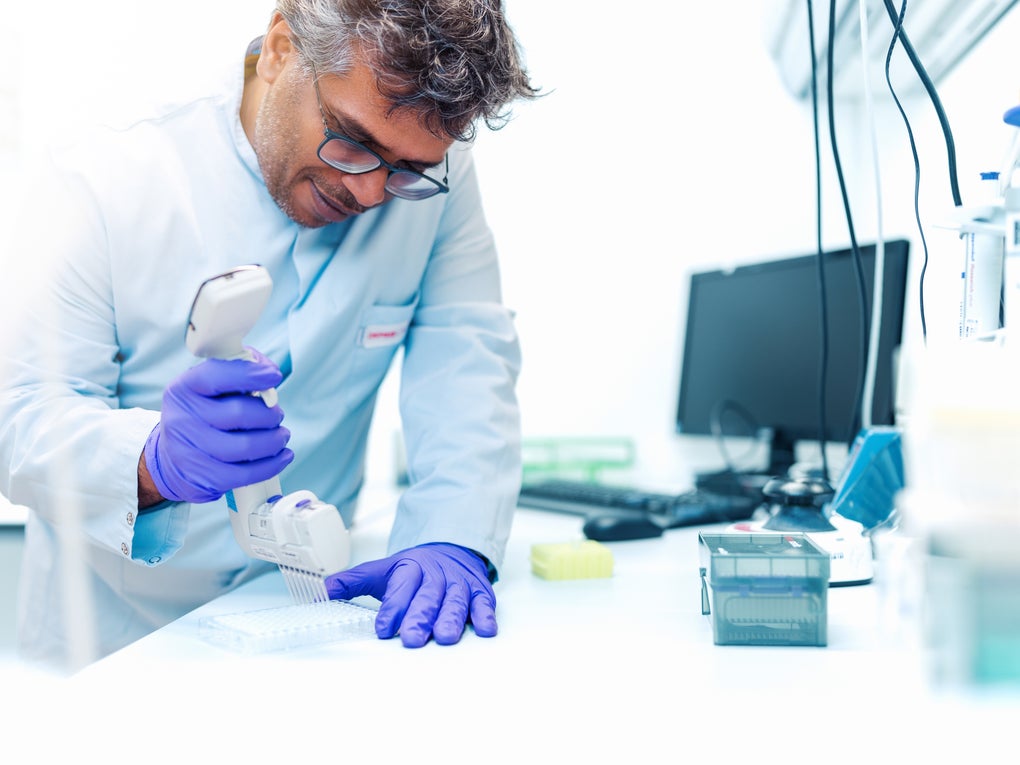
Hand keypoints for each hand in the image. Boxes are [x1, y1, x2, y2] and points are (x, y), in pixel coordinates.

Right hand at [143, 349, 293, 503]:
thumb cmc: (203, 415)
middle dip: (269, 414)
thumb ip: (238, 373)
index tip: (274, 375)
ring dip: (274, 440)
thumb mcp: (209, 388)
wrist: (171, 458)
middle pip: (239, 414)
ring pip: (245, 446)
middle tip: (277, 415)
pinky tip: (282, 456)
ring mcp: (188, 451)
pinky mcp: (201, 478)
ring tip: (281, 436)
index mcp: (184, 388)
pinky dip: (271, 464)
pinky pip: (245, 474)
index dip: (249, 374)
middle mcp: (182, 418)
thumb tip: (269, 371)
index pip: (216, 376)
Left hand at [325, 543, 496, 647]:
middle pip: (428, 598)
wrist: (453, 549)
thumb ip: (353, 582)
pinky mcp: (480, 594)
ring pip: (456, 603)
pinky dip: (485, 616)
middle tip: (412, 638)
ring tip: (445, 637)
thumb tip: (322, 591)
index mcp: (411, 569)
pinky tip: (484, 629)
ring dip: (451, 619)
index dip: (393, 609)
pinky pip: (485, 605)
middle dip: (420, 617)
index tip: (385, 627)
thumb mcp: (383, 570)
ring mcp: (460, 585)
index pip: (401, 589)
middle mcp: (437, 577)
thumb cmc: (416, 568)